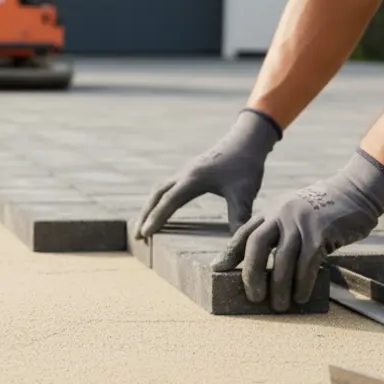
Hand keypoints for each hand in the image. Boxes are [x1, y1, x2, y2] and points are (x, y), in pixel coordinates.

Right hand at [135, 109, 281, 238]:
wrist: (247, 140)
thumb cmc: (246, 165)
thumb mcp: (244, 193)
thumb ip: (239, 216)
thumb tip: (237, 242)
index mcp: (194, 179)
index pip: (169, 200)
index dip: (156, 218)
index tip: (144, 234)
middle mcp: (184, 174)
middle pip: (156, 195)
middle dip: (145, 216)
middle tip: (136, 238)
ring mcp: (185, 171)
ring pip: (159, 190)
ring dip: (149, 209)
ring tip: (143, 228)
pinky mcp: (189, 172)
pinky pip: (166, 187)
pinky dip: (158, 201)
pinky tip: (160, 211)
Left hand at [211, 151, 383, 311]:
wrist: (357, 190)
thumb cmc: (325, 211)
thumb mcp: (295, 214)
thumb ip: (280, 234)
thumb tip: (267, 272)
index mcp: (271, 210)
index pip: (244, 233)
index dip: (230, 253)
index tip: (217, 270)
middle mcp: (281, 214)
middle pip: (256, 245)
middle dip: (251, 273)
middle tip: (253, 297)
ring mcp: (301, 222)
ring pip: (282, 259)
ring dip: (278, 286)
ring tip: (278, 306)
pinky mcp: (321, 232)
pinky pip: (307, 263)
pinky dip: (302, 283)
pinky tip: (301, 296)